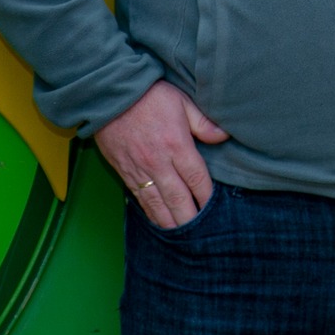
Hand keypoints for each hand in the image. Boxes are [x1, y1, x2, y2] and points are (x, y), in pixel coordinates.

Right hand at [95, 82, 227, 228]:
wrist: (110, 95)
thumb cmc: (149, 95)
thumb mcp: (182, 101)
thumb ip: (203, 123)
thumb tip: (224, 136)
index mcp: (177, 145)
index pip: (197, 179)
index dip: (207, 196)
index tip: (215, 208)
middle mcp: (159, 163)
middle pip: (179, 199)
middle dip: (191, 218)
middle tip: (202, 236)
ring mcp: (140, 170)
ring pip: (159, 205)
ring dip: (172, 223)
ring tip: (183, 239)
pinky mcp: (125, 173)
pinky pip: (140, 200)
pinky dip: (152, 214)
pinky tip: (160, 223)